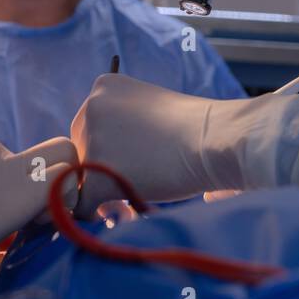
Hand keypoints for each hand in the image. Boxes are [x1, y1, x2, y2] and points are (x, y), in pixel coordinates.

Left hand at [0, 133, 76, 285]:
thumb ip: (25, 215)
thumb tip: (39, 207)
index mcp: (20, 192)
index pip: (71, 167)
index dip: (72, 188)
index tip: (53, 212)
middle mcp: (9, 160)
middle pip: (57, 149)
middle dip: (57, 169)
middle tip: (35, 199)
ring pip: (17, 157)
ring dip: (10, 177)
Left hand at [70, 75, 219, 210]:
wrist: (217, 139)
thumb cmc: (196, 127)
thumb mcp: (150, 109)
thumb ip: (122, 124)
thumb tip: (99, 160)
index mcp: (102, 87)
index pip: (89, 127)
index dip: (111, 148)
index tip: (138, 156)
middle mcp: (90, 108)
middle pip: (81, 150)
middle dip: (103, 167)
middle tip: (140, 174)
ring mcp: (91, 141)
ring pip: (82, 178)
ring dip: (105, 187)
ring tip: (140, 186)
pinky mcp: (96, 175)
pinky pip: (83, 205)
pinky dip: (102, 211)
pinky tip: (127, 205)